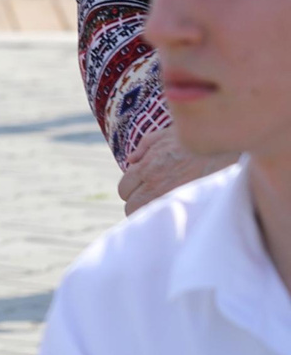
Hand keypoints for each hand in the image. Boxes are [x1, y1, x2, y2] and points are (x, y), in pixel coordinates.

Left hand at [117, 125, 232, 215]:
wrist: (229, 147)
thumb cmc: (197, 139)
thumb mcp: (167, 134)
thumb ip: (145, 146)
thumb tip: (130, 160)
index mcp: (147, 166)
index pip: (124, 189)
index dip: (132, 191)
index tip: (142, 191)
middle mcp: (155, 182)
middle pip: (131, 206)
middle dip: (138, 205)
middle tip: (151, 203)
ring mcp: (171, 195)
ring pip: (147, 216)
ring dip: (151, 214)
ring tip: (164, 211)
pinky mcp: (189, 203)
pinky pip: (169, 219)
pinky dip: (169, 217)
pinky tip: (178, 214)